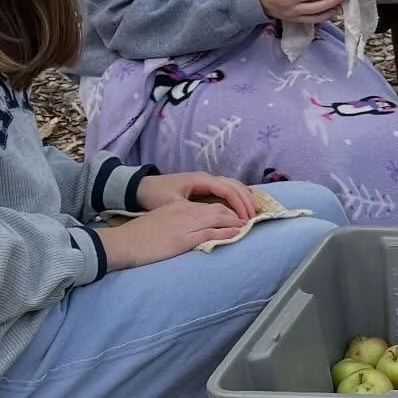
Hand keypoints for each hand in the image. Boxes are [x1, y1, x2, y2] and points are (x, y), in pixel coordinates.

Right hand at [98, 197, 245, 268]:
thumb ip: (178, 223)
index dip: (230, 209)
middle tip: (254, 219)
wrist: (123, 243)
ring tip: (251, 226)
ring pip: (219, 218)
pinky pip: (211, 232)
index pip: (211, 205)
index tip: (241, 215)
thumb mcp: (162, 222)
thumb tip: (192, 232)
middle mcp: (186, 212)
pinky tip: (238, 234)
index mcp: (180, 207)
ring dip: (238, 222)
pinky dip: (227, 232)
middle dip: (239, 213)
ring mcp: (186, 224)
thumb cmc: (139, 236)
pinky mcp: (184, 238)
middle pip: (220, 209)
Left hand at [137, 169, 258, 222]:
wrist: (140, 187)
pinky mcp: (203, 186)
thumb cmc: (155, 195)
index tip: (246, 219)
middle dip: (247, 201)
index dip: (240, 204)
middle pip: (234, 186)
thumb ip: (194, 210)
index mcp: (201, 180)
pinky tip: (245, 203)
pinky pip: (226, 189)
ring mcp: (205, 181)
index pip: (228, 190)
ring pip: (232, 185)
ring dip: (245, 197)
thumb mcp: (172, 204)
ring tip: (256, 210)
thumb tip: (213, 218)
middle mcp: (206, 178)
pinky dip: (238, 195)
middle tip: (257, 216)